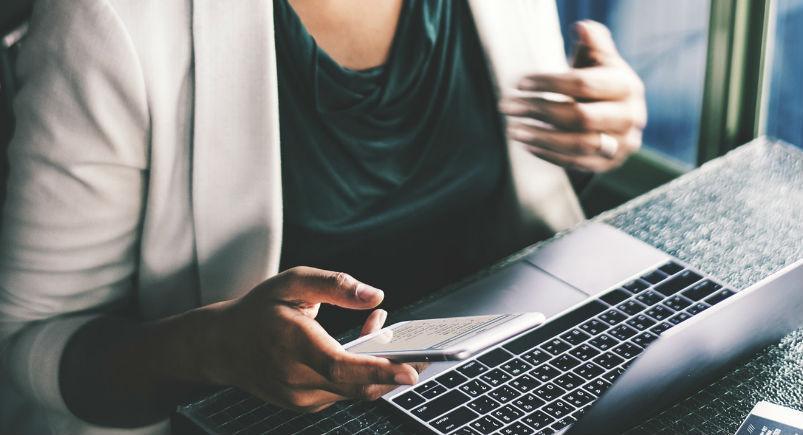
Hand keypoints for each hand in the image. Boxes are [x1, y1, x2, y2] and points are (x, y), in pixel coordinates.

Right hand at [207, 267, 419, 411]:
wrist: (222, 346)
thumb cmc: (259, 310)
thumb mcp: (292, 282)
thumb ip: (335, 285)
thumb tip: (374, 295)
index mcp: (291, 344)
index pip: (340, 366)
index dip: (378, 371)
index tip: (410, 371)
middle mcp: (295, 378)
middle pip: (356, 385)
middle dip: (395, 372)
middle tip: (426, 356)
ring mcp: (300, 397)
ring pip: (354, 390)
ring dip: (378, 368)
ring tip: (387, 333)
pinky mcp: (306, 404)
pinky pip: (344, 391)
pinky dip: (361, 373)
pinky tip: (365, 346)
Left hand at [500, 20, 646, 171]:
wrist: (618, 115)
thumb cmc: (601, 81)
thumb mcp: (600, 59)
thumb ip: (593, 41)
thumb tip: (582, 28)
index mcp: (627, 86)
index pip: (583, 84)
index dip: (549, 82)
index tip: (519, 83)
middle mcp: (629, 117)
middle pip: (579, 117)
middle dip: (538, 110)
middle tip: (507, 106)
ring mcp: (621, 144)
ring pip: (578, 145)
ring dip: (540, 137)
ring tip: (512, 129)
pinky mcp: (609, 164)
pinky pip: (576, 164)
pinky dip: (549, 155)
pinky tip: (527, 144)